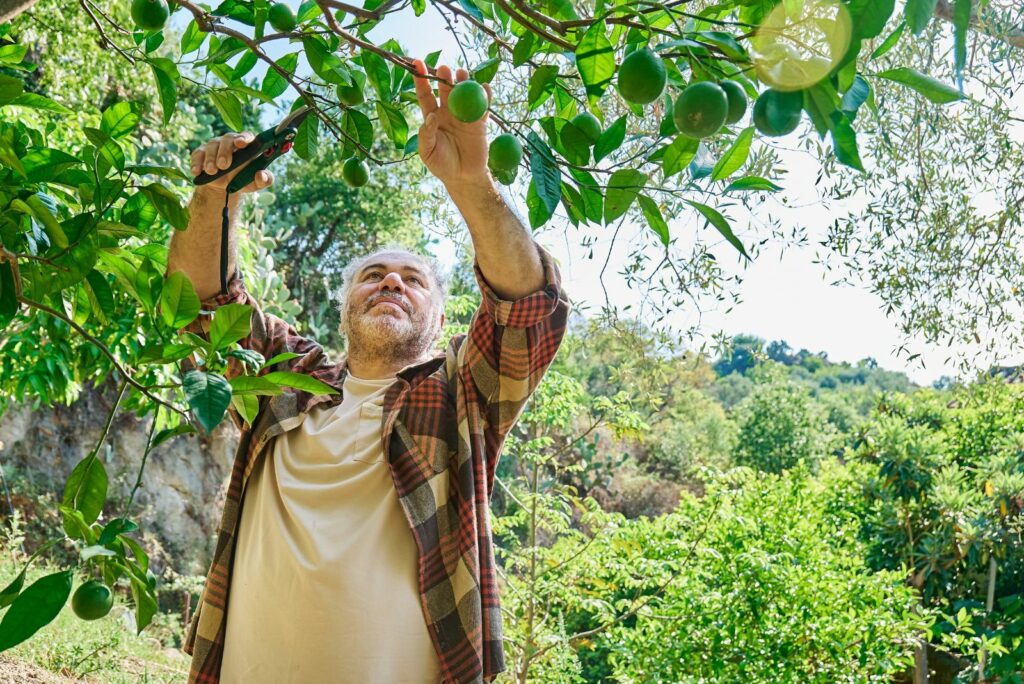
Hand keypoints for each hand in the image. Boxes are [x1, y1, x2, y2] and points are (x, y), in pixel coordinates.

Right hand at [189, 132, 274, 194]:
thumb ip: (265, 180)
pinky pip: (197, 154)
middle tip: (224, 165)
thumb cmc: (244, 179)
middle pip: (227, 139)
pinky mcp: (201, 153)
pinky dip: (197, 163)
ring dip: (211, 159)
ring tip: (212, 171)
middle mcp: (230, 142)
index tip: (241, 143)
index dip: (244, 138)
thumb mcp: (256, 183)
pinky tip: (197, 171)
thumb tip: (261, 174)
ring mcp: (215, 146)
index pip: (246, 136)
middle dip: (225, 152)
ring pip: (211, 146)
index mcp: (246, 145)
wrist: (225, 187)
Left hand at [412, 59, 492, 187]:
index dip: (421, 79)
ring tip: (462, 73)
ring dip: (464, 81)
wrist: (463, 177)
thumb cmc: (441, 165)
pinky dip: (485, 95)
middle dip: (445, 77)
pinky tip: (484, 87)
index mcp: (432, 117)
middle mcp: (448, 112)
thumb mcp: (428, 152)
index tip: (416, 63)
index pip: (425, 94)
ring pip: (465, 93)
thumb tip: (430, 116)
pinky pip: (483, 106)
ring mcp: (465, 116)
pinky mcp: (480, 123)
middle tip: (444, 69)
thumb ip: (426, 135)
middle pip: (446, 89)